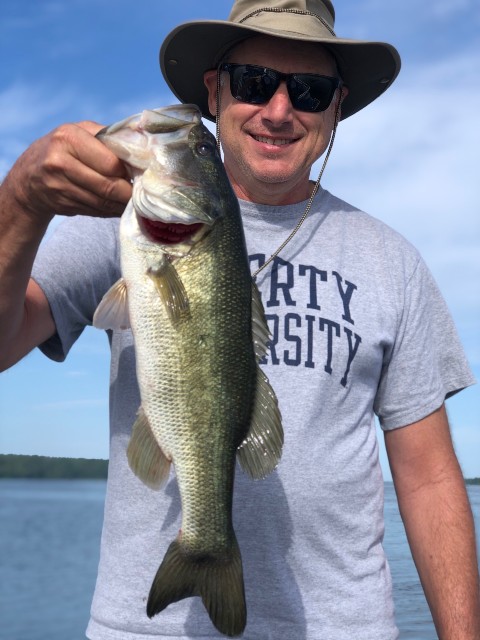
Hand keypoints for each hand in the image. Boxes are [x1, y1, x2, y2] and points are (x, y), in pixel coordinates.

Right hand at [2, 120, 131, 222]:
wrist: (28, 176)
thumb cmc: (64, 149)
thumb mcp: (80, 132)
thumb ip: (108, 138)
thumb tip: (143, 148)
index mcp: (69, 137)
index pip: (111, 162)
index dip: (128, 171)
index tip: (139, 174)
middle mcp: (59, 161)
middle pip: (108, 186)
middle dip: (129, 192)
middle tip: (141, 193)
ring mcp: (58, 186)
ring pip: (103, 202)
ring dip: (122, 205)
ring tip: (132, 200)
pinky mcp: (61, 205)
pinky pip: (96, 211)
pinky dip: (110, 211)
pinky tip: (116, 206)